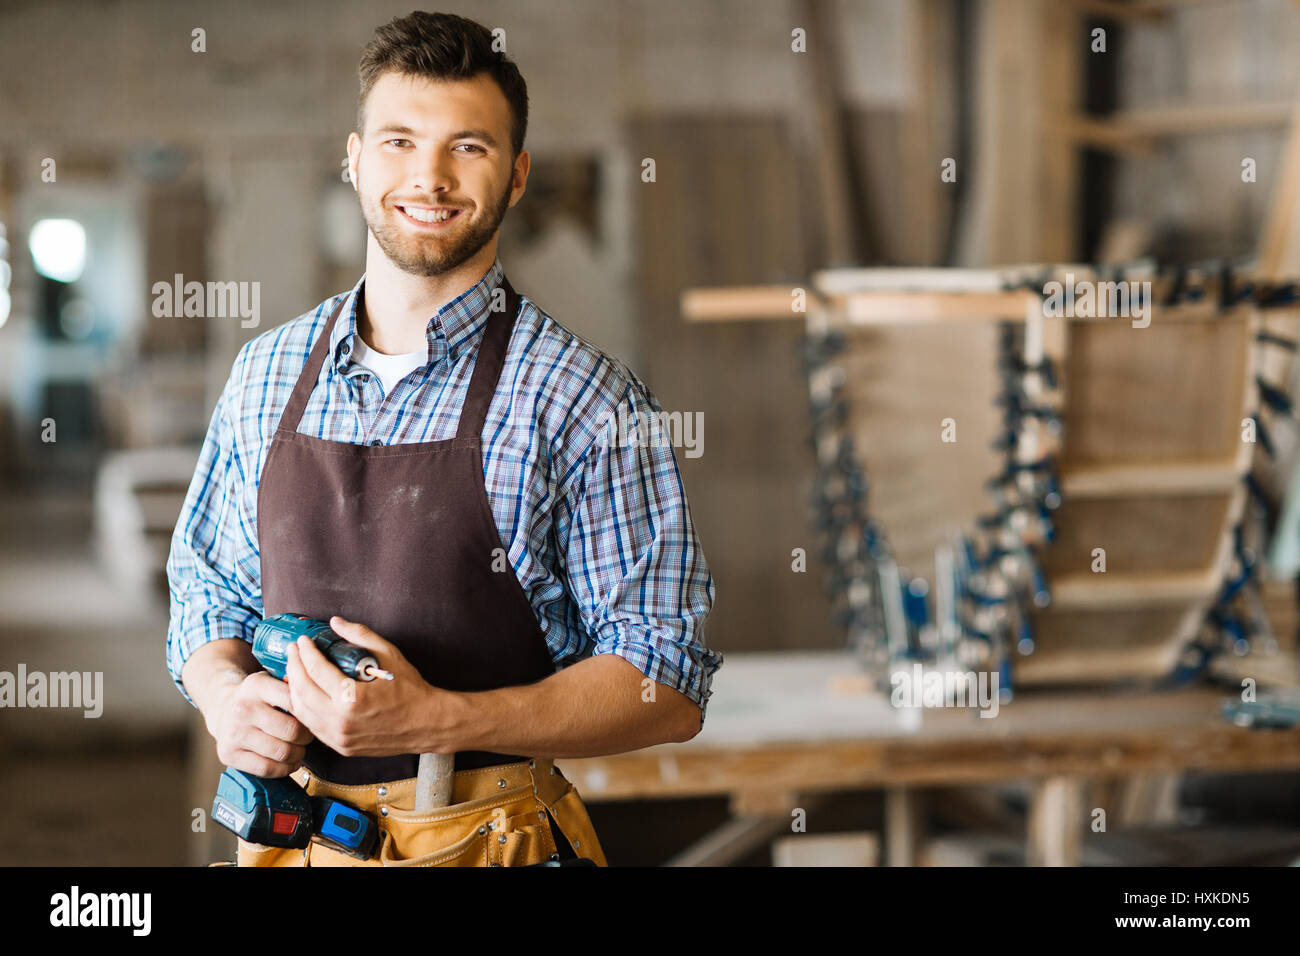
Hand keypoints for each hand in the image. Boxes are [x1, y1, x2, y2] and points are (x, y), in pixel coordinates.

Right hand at [205, 670, 313, 776]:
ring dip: (298, 755)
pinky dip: (284, 769)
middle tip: (308, 737)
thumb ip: (294, 688)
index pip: (296, 702)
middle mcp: (243, 708)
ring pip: (281, 752)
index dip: (311, 714)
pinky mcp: (228, 754)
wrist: (222, 708)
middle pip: (292, 731)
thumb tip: (323, 704)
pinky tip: (288, 763)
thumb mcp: (272, 681)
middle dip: (307, 737)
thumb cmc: (257, 697)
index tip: (315, 718)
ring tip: (300, 750)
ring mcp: (234, 733)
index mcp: (257, 685)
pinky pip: (266, 768)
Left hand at [284, 615, 459, 757]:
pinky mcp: (341, 747)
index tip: (303, 641)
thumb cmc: (411, 690)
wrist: (427, 723)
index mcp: (352, 698)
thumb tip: (336, 622)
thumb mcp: (389, 655)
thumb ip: (360, 636)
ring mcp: (339, 737)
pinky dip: (304, 708)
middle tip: (294, 651)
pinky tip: (306, 694)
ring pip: (301, 711)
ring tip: (296, 670)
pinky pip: (312, 726)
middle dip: (294, 666)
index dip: (306, 652)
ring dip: (294, 688)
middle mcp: (341, 721)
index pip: (316, 670)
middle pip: (301, 691)